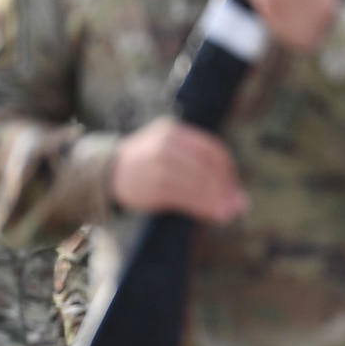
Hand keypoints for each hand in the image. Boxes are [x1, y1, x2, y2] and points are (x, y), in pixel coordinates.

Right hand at [109, 117, 247, 222]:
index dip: (227, 170)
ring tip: (228, 213)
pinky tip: (213, 214)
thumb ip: (201, 168)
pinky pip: (184, 197)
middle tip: (238, 205)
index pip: (211, 149)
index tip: (235, 188)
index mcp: (174, 131)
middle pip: (206, 166)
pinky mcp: (152, 185)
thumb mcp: (171, 153)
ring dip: (216, 200)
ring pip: (197, 182)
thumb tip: (239, 198)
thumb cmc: (147, 165)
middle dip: (225, 188)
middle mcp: (166, 143)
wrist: (105, 173)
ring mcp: (158, 163)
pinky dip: (202, 207)